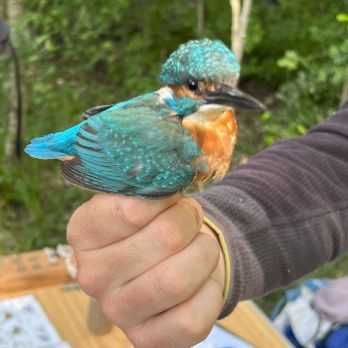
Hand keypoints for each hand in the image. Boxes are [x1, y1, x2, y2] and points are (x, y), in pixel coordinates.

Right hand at [67, 194, 225, 347]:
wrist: (165, 262)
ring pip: (178, 280)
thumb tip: (171, 179)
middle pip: (164, 239)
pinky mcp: (147, 340)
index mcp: (85, 232)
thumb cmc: (153, 224)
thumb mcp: (144, 197)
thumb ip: (150, 187)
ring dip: (204, 253)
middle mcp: (92, 275)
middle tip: (192, 216)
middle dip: (190, 220)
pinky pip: (194, 317)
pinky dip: (209, 290)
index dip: (167, 198)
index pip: (132, 210)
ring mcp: (118, 312)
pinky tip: (201, 279)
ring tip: (201, 246)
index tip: (174, 197)